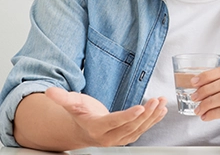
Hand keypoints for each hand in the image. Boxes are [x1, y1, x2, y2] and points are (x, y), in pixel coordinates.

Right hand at [45, 87, 167, 146]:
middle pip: (130, 126)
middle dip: (145, 114)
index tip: (140, 108)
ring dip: (152, 116)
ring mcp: (119, 138)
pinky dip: (153, 120)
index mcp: (96, 128)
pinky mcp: (127, 135)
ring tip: (162, 103)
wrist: (83, 129)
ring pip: (139, 129)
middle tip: (156, 101)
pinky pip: (142, 129)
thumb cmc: (79, 114)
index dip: (127, 116)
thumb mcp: (71, 104)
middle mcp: (109, 137)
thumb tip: (49, 91)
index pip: (114, 122)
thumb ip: (62, 98)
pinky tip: (162, 110)